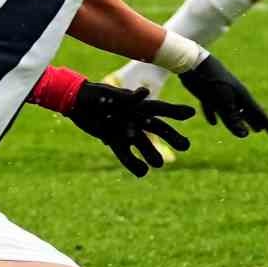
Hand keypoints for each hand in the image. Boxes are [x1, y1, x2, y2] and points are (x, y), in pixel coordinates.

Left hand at [68, 81, 195, 177]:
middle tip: (186, 146)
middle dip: (172, 137)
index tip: (192, 113)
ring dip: (152, 154)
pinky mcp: (114, 142)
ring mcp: (126, 132)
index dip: (176, 111)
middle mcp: (135, 119)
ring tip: (160, 164)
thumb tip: (146, 93)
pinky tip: (142, 173)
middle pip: (158, 128)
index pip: (160, 109)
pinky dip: (133, 164)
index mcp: (136, 105)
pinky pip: (126, 156)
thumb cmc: (94, 94)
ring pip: (144, 145)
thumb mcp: (110, 94)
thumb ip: (127, 97)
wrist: (75, 103)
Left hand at [178, 55, 267, 138]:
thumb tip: (244, 134)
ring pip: (231, 110)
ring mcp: (221, 93)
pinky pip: (213, 108)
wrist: (193, 63)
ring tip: (242, 128)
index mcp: (242, 95)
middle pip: (246, 111)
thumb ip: (233, 119)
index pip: (258, 112)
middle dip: (253, 121)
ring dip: (237, 120)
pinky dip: (215, 115)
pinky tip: (213, 123)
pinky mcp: (207, 93)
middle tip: (261, 130)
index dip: (267, 123)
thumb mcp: (223, 104)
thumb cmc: (211, 82)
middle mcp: (234, 94)